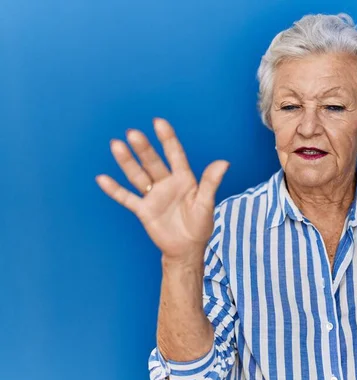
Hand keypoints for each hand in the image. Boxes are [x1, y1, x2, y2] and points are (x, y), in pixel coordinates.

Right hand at [96, 118, 228, 260]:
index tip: (159, 122)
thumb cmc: (200, 225)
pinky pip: (127, 198)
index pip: (175, 155)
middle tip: (133, 133)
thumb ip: (211, 183)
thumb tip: (223, 162)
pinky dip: (114, 190)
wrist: (186, 249)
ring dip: (127, 162)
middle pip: (153, 162)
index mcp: (184, 179)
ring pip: (138, 175)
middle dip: (143, 148)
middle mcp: (167, 183)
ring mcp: (153, 195)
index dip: (167, 139)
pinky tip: (102, 178)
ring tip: (116, 145)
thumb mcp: (206, 204)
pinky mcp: (143, 210)